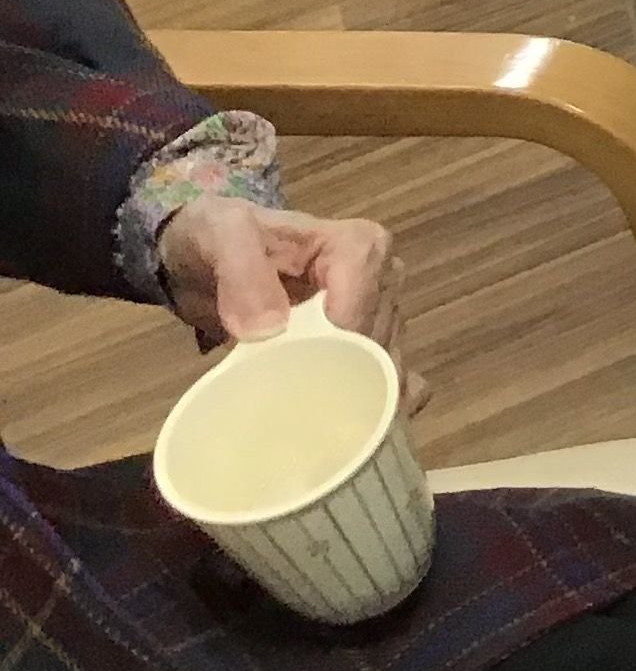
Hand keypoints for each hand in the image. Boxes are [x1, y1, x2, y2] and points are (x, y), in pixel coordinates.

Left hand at [156, 201, 416, 407]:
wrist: (204, 259)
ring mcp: (379, 317)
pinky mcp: (368, 348)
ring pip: (389, 367)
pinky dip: (383, 409)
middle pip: (380, 342)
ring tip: (319, 432)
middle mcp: (383, 280)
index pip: (365, 303)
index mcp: (359, 246)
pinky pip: (395, 382)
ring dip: (361, 401)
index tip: (299, 377)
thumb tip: (269, 331)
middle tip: (298, 415)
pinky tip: (356, 431)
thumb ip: (242, 274)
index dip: (340, 344)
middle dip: (346, 380)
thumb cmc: (218, 241)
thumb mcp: (220, 238)